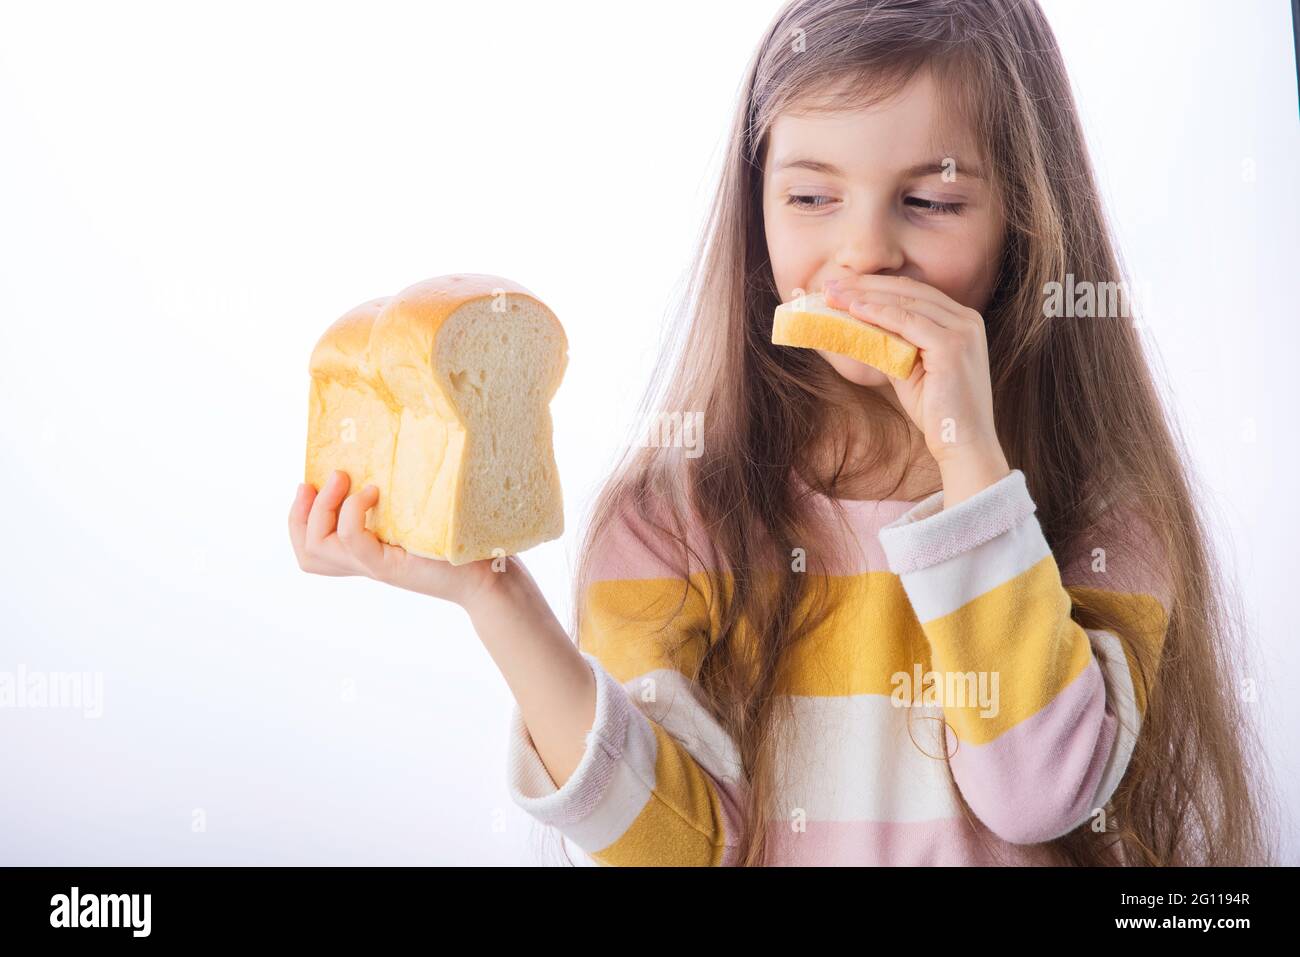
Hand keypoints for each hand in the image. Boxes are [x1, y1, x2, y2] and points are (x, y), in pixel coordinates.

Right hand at [288, 469, 498, 607]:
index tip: (308, 484)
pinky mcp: (388, 567)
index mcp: (367, 551)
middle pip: (308, 553)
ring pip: (317, 548)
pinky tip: (373, 492)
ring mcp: (374, 565)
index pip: (312, 548)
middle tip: (316, 481)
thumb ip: (399, 495)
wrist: (491, 574)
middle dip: (300, 514)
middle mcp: (365, 561)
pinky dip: (353, 512)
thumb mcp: (421, 510)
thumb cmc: (462, 538)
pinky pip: (351, 540)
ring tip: (345, 479)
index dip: (298, 518)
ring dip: (322, 508)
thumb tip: (386, 445)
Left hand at [824, 275, 1004, 468]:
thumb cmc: (935, 410)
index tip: (840, 286)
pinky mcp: (954, 346)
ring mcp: (963, 331)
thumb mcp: (907, 368)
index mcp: (960, 321)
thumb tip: (852, 326)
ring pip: (907, 302)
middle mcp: (967, 320)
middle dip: (866, 285)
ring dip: (866, 296)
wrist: (962, 444)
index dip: (875, 286)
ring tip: (834, 295)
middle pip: (909, 290)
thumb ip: (889, 343)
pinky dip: (879, 313)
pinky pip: (909, 322)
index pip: (913, 293)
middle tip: (829, 285)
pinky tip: (855, 310)